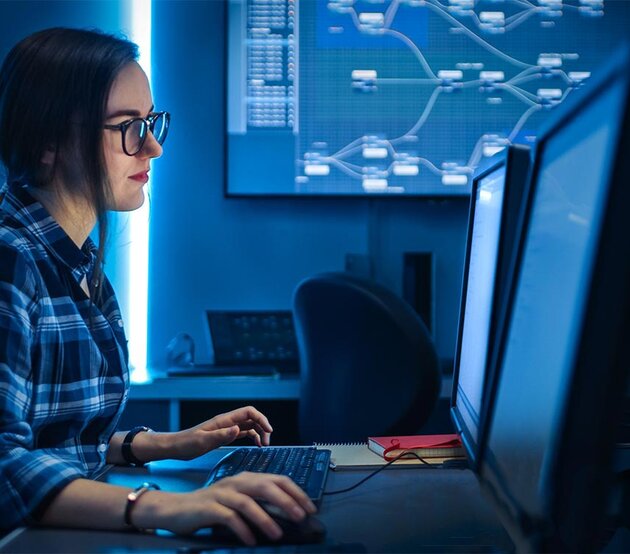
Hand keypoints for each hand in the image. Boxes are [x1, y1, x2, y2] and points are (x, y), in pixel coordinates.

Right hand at [136, 472, 316, 544]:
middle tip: (300, 517)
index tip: (310, 508)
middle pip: (266, 487)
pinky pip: (229, 517)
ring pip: (248, 502)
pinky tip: (251, 541)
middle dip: (286, 501)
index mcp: (247, 478)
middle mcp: (236, 482)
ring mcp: (222, 493)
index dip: (296, 492)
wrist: (177, 509)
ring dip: (265, 519)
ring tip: (277, 534)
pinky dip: (242, 529)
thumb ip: (259, 503)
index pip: (277, 479)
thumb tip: (287, 515)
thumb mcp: (239, 500)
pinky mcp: (209, 507)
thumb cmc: (212, 507)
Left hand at [167, 405, 272, 459]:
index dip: (261, 419)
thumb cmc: (186, 444)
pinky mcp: (225, 435)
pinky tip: (255, 444)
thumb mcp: (203, 441)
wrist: (175, 447)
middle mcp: (227, 422)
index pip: (248, 412)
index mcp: (224, 420)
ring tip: (263, 445)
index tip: (268, 431)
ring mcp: (227, 428)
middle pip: (252, 418)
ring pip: (249, 425)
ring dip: (259, 432)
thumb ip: (221, 435)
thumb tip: (238, 429)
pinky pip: (243, 433)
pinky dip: (252, 437)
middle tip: (266, 442)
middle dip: (263, 427)